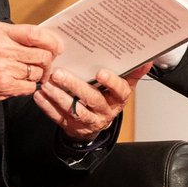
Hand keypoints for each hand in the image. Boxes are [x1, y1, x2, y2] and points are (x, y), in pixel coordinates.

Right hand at [0, 21, 62, 104]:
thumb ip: (13, 34)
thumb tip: (40, 39)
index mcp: (0, 32)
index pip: (36, 34)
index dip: (52, 41)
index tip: (57, 47)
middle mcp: (3, 49)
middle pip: (42, 56)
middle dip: (47, 61)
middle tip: (43, 63)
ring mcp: (4, 69)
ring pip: (37, 73)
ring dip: (37, 74)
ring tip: (28, 73)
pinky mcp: (4, 87)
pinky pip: (29, 87)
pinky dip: (28, 86)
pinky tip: (20, 82)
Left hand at [34, 63, 151, 140]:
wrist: (96, 123)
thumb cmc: (108, 98)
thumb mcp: (121, 86)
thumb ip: (131, 73)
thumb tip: (147, 60)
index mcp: (118, 99)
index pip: (119, 91)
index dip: (111, 82)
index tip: (100, 72)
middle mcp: (105, 111)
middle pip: (91, 99)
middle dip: (75, 86)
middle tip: (59, 74)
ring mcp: (88, 120)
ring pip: (74, 110)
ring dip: (58, 96)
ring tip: (46, 83)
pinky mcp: (73, 126)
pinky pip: (59, 117)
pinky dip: (48, 107)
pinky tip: (39, 95)